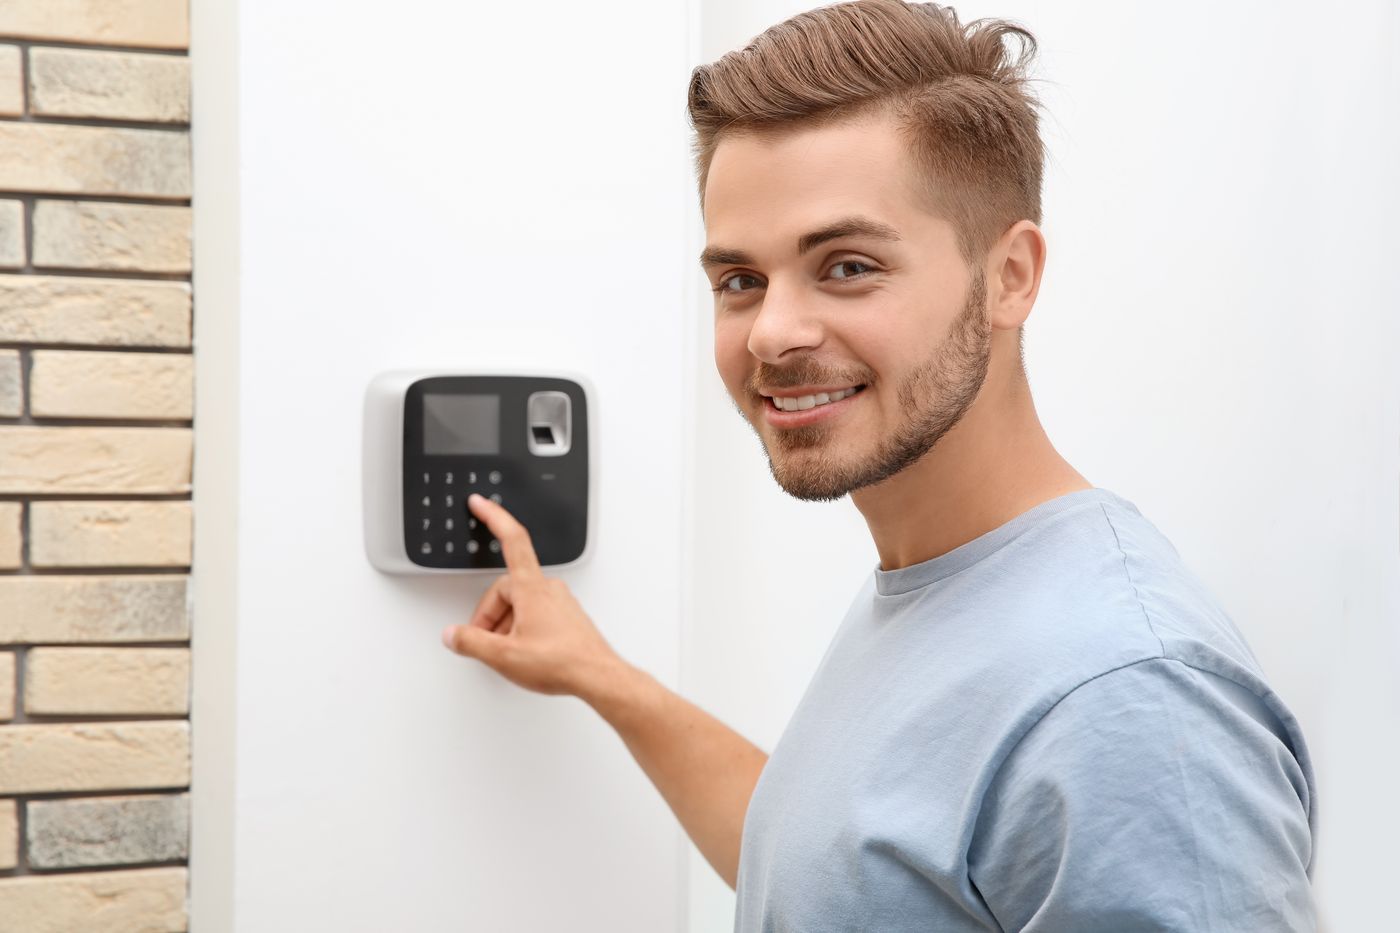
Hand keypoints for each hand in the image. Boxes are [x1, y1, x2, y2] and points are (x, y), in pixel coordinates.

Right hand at [441, 493, 621, 697]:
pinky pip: (536, 613)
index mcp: (531, 588)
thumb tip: (453, 635)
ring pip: (521, 603)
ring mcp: (560, 602)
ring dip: (506, 624)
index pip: (512, 540)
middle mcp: (548, 589)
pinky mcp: (567, 617)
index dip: (494, 517)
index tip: (481, 503)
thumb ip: (472, 642)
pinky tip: (524, 651)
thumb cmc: (562, 662)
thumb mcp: (504, 656)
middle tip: (484, 640)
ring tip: (506, 652)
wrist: (598, 677)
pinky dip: (522, 628)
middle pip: (506, 588)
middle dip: (490, 614)